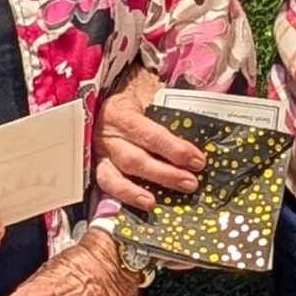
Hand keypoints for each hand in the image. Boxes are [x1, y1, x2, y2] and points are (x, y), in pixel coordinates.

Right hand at [92, 68, 205, 210]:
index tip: (197, 160)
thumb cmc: (130, 96)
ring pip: (114, 176)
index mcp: (122, 114)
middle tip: (190, 183)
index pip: (150, 134)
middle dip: (164, 174)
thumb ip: (166, 105)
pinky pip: (105, 186)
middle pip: (134, 160)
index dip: (174, 149)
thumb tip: (200, 115)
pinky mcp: (95, 166)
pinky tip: (140, 204)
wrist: (101, 99)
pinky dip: (122, 197)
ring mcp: (98, 153)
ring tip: (154, 202)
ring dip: (134, 192)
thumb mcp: (147, 91)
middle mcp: (107, 136)